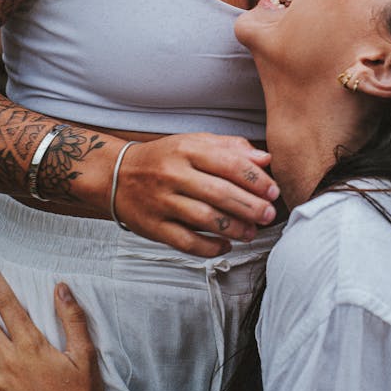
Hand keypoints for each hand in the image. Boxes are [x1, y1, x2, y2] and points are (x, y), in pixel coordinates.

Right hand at [113, 133, 280, 256]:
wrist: (117, 175)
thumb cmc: (165, 158)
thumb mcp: (195, 142)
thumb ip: (231, 148)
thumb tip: (265, 159)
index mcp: (188, 150)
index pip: (229, 164)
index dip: (255, 180)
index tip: (273, 191)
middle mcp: (174, 174)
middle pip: (219, 193)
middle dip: (250, 207)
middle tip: (268, 215)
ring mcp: (162, 201)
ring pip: (204, 218)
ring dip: (234, 228)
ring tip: (252, 233)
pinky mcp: (153, 227)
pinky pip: (185, 242)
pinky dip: (209, 247)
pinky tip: (225, 246)